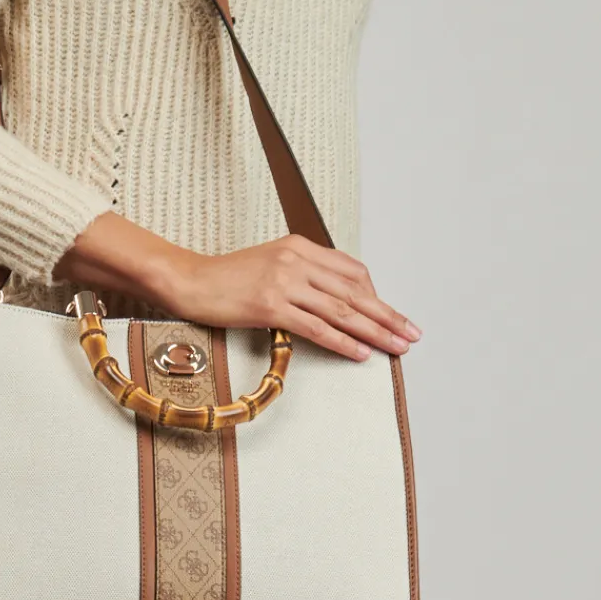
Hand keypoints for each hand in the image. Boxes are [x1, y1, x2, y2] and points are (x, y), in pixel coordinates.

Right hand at [53, 212, 421, 361]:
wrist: (189, 281)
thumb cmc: (228, 277)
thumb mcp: (270, 263)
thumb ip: (302, 273)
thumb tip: (334, 298)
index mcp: (299, 246)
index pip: (351, 270)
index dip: (376, 296)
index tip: (390, 315)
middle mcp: (296, 260)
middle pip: (354, 291)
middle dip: (387, 315)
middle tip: (411, 334)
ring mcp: (283, 282)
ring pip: (341, 311)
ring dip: (375, 331)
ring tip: (396, 347)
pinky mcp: (270, 306)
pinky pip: (317, 328)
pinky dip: (343, 342)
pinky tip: (361, 353)